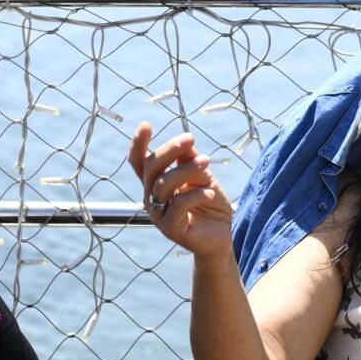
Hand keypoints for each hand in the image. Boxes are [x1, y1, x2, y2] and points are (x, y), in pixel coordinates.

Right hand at [129, 124, 234, 260]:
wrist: (222, 236)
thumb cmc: (210, 204)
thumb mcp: (204, 177)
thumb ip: (191, 162)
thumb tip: (187, 146)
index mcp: (156, 182)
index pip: (140, 162)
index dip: (138, 144)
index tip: (145, 124)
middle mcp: (152, 197)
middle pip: (151, 168)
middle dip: (169, 150)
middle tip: (191, 139)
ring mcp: (158, 214)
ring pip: (164, 185)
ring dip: (186, 170)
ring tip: (207, 162)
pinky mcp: (170, 229)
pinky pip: (178, 205)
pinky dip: (196, 195)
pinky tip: (211, 193)